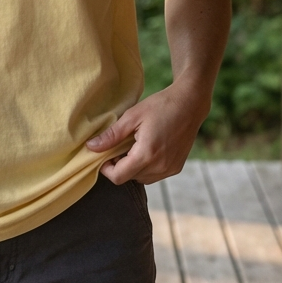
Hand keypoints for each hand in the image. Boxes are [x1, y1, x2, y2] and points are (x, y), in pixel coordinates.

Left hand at [85, 82, 209, 184]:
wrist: (190, 104)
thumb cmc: (160, 106)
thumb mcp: (132, 116)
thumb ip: (111, 135)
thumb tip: (91, 147)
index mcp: (146, 154)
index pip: (118, 177)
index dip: (106, 169)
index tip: (104, 155)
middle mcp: (160, 166)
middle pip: (129, 178)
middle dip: (120, 166)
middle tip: (119, 146)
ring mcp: (170, 169)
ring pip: (142, 178)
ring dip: (133, 167)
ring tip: (134, 146)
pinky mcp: (176, 167)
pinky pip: (154, 175)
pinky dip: (146, 167)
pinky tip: (147, 148)